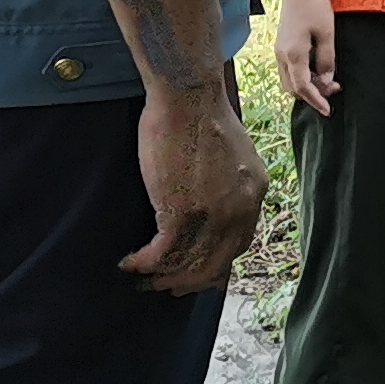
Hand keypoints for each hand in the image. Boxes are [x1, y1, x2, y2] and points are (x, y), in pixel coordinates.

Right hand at [118, 76, 267, 294]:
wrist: (188, 97)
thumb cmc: (200, 116)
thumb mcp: (231, 155)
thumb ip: (227, 183)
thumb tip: (210, 204)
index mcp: (254, 192)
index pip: (239, 244)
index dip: (215, 264)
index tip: (195, 272)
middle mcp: (240, 208)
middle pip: (216, 263)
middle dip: (189, 281)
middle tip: (166, 287)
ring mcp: (213, 213)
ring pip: (189, 264)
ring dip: (162, 277)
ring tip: (143, 278)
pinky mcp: (182, 211)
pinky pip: (162, 254)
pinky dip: (144, 263)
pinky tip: (130, 262)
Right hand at [277, 0, 340, 116]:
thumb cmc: (314, 6)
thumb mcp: (327, 33)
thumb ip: (326, 60)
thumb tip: (327, 82)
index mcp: (293, 54)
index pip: (303, 88)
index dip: (316, 101)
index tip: (328, 110)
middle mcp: (281, 56)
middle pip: (293, 89)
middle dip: (312, 95)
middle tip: (334, 89)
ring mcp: (278, 52)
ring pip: (289, 82)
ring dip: (306, 86)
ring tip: (328, 80)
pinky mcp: (281, 47)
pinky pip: (288, 71)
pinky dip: (301, 77)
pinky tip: (317, 70)